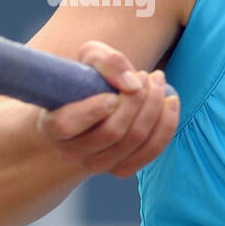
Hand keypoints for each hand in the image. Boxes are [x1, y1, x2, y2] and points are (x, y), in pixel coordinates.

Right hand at [36, 40, 178, 177]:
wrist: (98, 99)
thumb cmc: (90, 77)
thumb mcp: (92, 56)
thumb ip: (107, 61)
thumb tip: (132, 85)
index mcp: (54, 124)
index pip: (66, 125)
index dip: (93, 109)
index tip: (113, 91)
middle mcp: (71, 151)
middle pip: (111, 132)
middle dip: (137, 99)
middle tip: (146, 75)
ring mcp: (96, 164)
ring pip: (134, 141)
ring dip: (154, 107)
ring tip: (156, 82)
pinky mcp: (120, 169)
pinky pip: (150, 152)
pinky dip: (166, 125)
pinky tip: (170, 101)